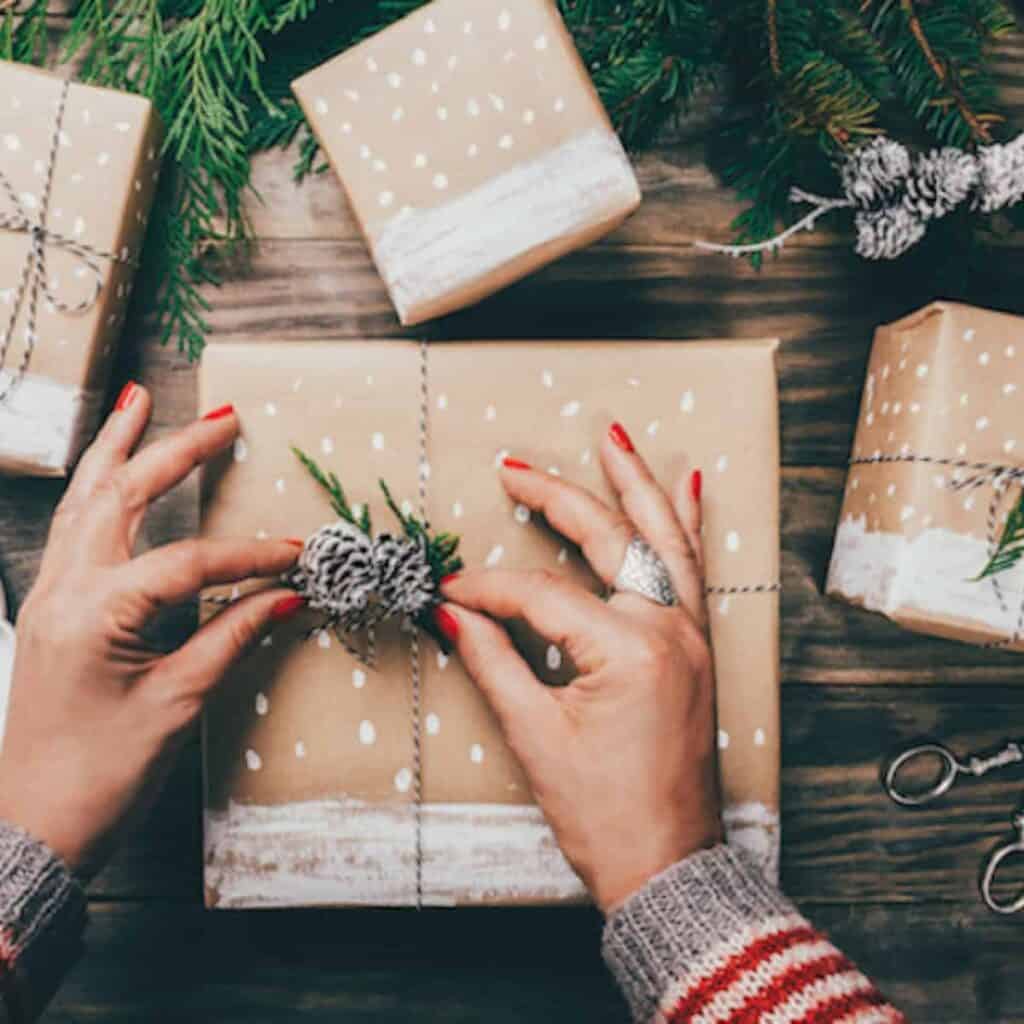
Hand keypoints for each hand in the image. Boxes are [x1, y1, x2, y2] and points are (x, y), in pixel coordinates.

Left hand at [0, 384, 304, 877]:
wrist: (33, 824)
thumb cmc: (100, 774)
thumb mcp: (177, 704)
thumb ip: (233, 638)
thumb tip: (287, 597)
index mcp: (95, 613)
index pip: (188, 563)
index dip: (250, 556)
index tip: (299, 555)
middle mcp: (65, 590)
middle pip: (123, 497)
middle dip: (174, 450)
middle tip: (222, 416)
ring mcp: (52, 596)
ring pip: (85, 501)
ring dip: (116, 449)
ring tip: (137, 402)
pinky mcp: (53, 609)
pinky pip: (74, 529)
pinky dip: (97, 489)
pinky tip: (111, 474)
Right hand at [438, 423, 719, 912]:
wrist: (668, 866)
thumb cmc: (605, 814)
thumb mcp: (536, 736)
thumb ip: (492, 660)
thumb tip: (451, 612)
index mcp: (629, 650)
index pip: (541, 595)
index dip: (486, 589)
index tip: (447, 591)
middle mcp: (670, 628)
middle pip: (609, 540)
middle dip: (557, 498)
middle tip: (515, 466)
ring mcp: (692, 635)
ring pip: (665, 539)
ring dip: (638, 485)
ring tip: (615, 438)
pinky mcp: (697, 648)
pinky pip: (693, 570)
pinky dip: (686, 526)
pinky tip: (688, 488)